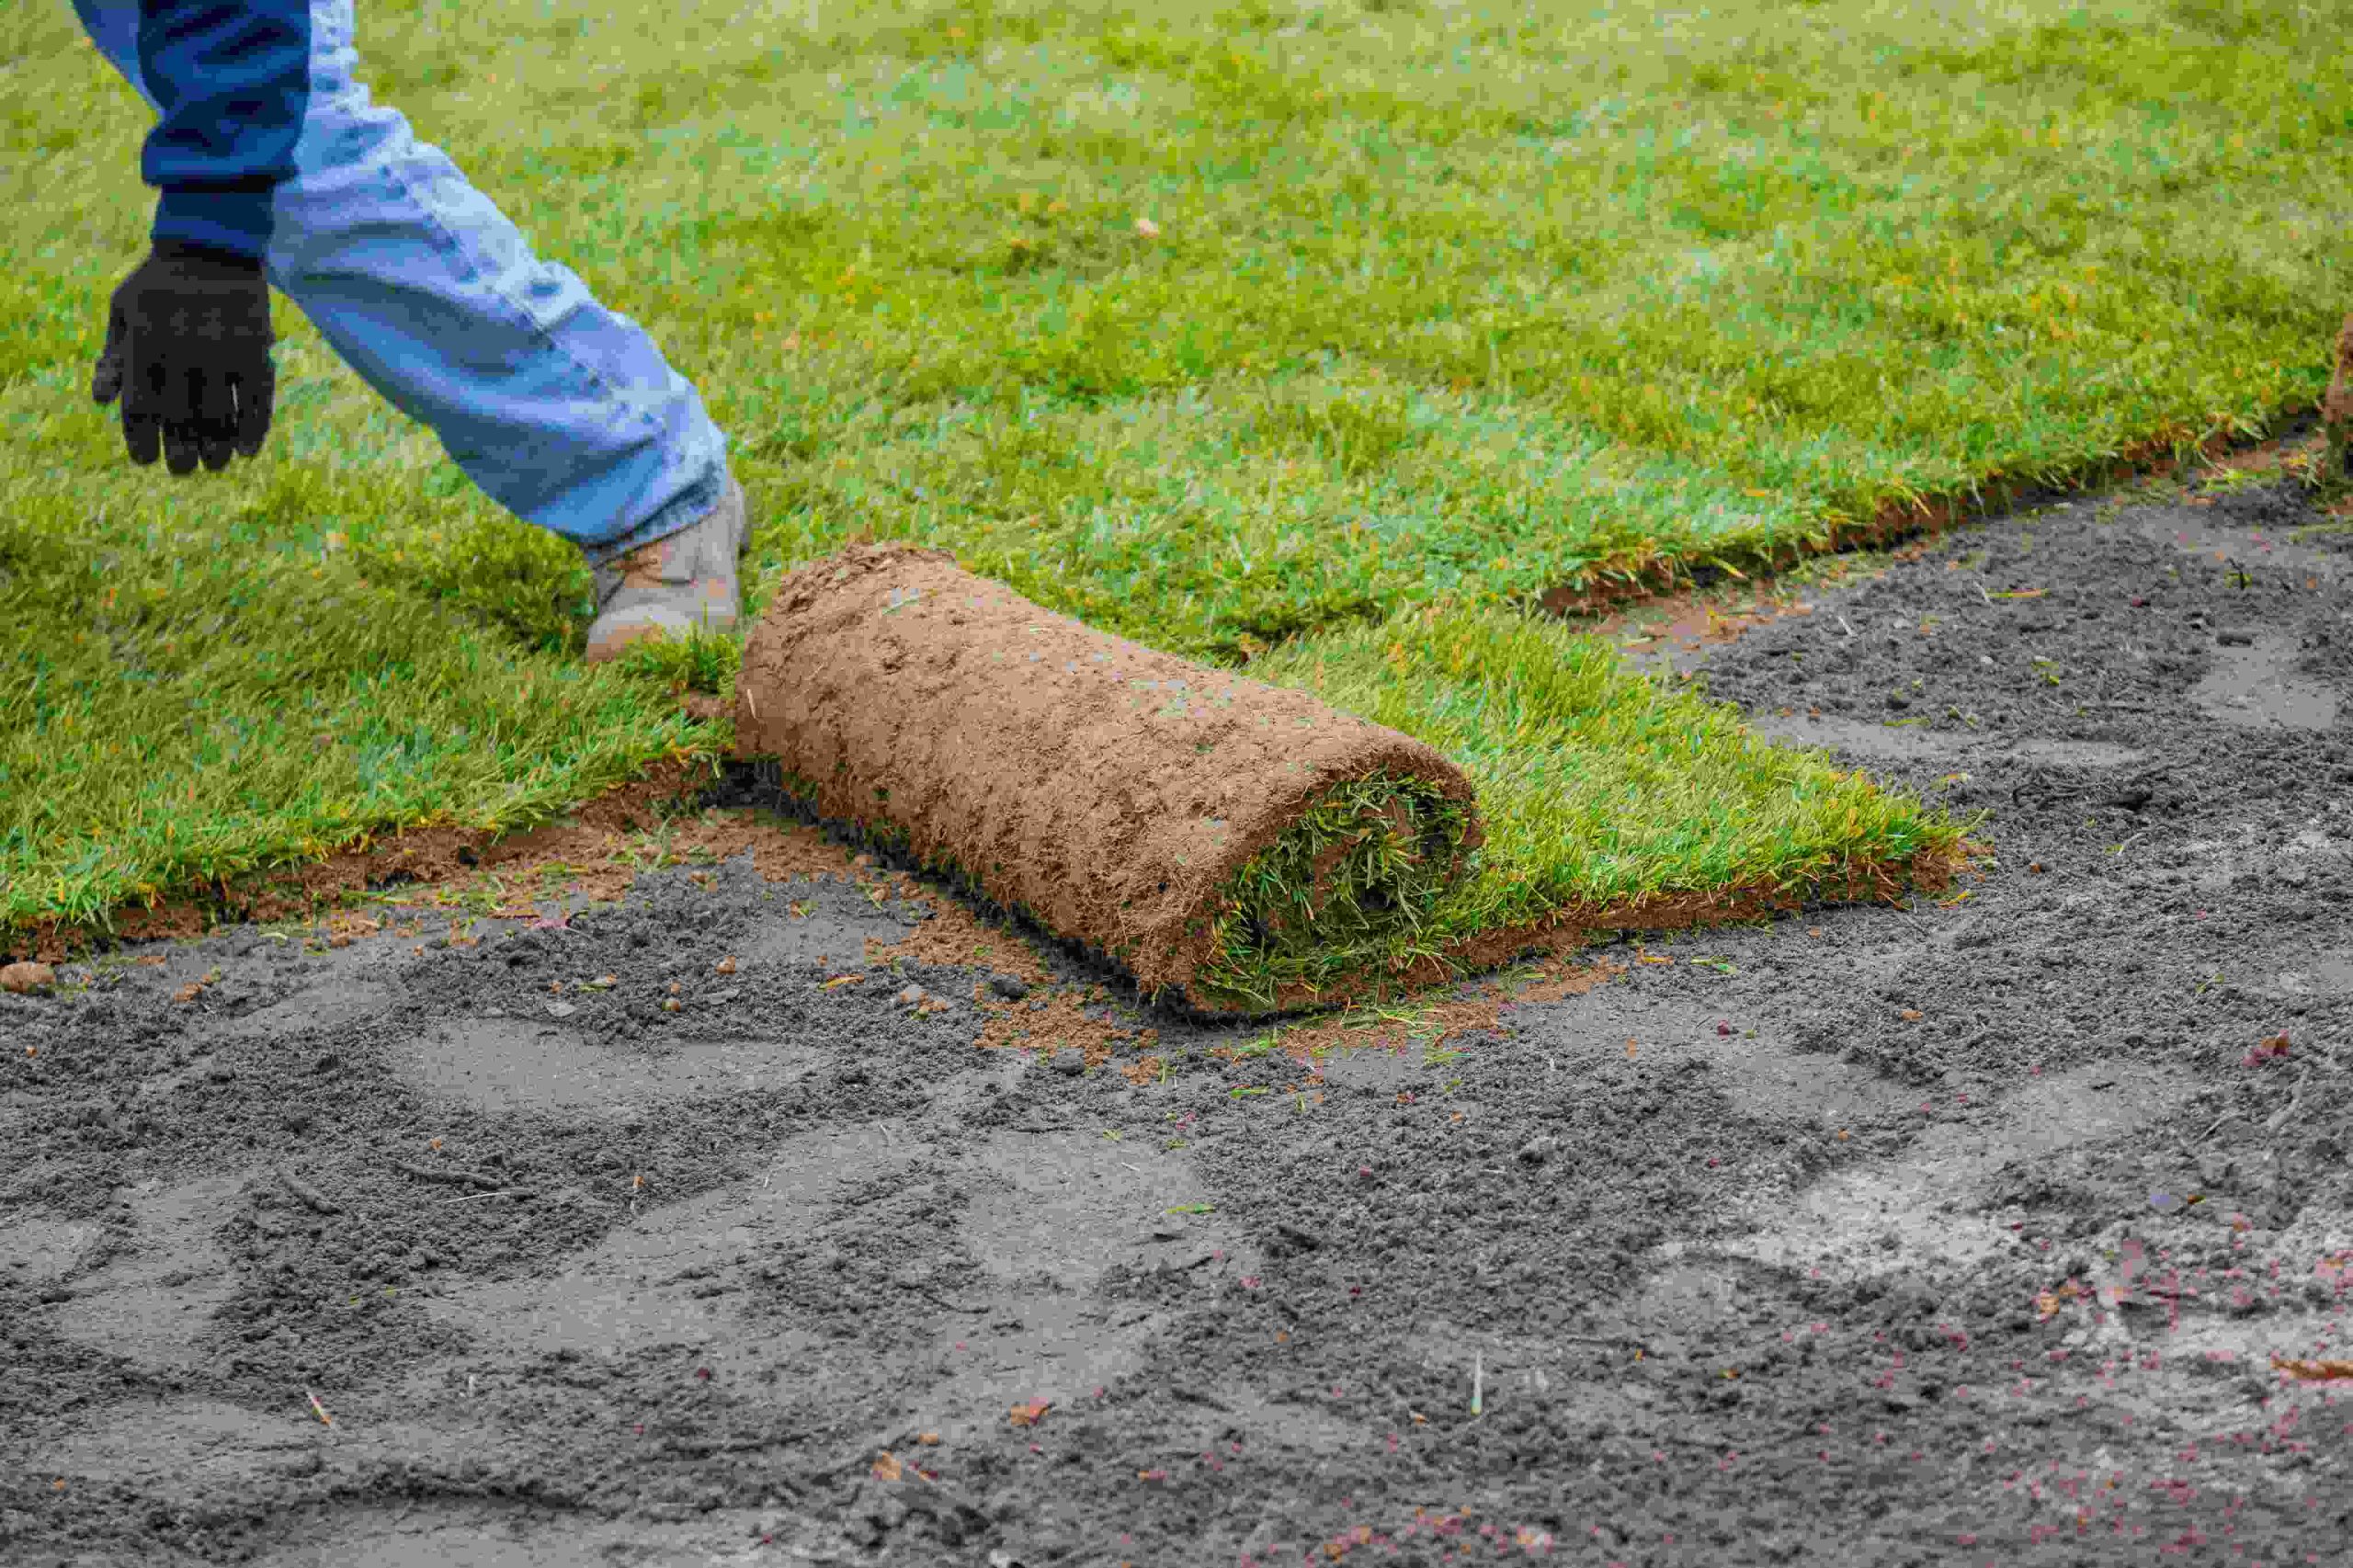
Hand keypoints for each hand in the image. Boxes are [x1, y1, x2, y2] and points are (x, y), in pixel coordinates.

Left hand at [91, 241, 276, 474]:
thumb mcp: (124, 311)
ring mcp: (222, 350)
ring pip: (221, 415)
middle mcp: (183, 350)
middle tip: (182, 469)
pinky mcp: (255, 349)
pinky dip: (253, 430)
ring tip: (213, 465)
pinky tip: (246, 451)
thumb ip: (113, 356)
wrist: (211, 247)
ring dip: (217, 448)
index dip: (141, 440)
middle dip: (181, 452)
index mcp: (145, 341)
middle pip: (181, 419)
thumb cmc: (158, 284)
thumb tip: (102, 403)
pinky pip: (257, 400)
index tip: (145, 460)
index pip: (141, 407)